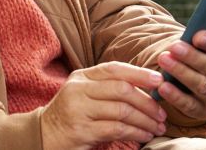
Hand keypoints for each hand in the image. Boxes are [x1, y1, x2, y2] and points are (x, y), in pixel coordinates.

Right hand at [41, 62, 166, 149]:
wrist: (44, 135)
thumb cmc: (71, 114)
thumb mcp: (84, 94)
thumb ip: (107, 87)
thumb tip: (146, 87)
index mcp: (81, 77)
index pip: (114, 69)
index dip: (139, 73)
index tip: (160, 81)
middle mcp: (78, 89)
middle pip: (122, 89)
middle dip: (147, 102)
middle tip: (162, 113)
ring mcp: (79, 109)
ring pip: (122, 110)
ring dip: (145, 120)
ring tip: (157, 127)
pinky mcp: (81, 130)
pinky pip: (116, 129)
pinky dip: (135, 132)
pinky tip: (144, 136)